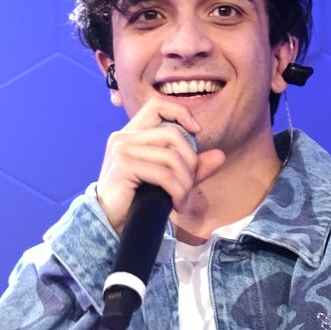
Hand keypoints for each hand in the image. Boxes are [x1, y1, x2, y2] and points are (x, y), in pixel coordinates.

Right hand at [95, 99, 227, 233]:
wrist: (110, 223)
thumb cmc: (136, 200)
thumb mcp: (167, 179)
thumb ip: (191, 166)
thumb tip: (220, 155)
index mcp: (130, 134)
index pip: (157, 106)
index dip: (181, 113)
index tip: (197, 131)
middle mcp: (123, 137)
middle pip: (173, 134)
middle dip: (190, 161)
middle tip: (190, 184)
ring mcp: (121, 150)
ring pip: (171, 157)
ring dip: (185, 182)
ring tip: (183, 198)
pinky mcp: (124, 167)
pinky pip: (164, 174)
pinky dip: (177, 191)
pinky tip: (176, 205)